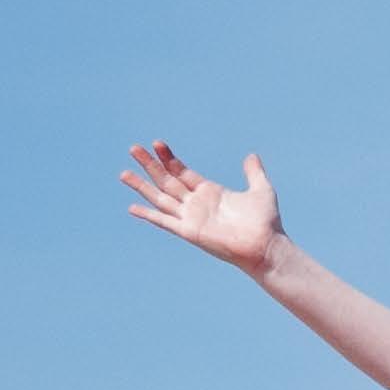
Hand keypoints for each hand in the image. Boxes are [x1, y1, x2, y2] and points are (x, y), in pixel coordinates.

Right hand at [123, 143, 286, 275]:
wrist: (267, 246)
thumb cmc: (266, 223)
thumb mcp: (261, 190)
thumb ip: (254, 172)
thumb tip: (252, 155)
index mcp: (209, 192)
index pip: (182, 172)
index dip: (169, 158)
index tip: (157, 143)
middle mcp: (197, 204)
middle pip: (166, 181)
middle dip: (150, 165)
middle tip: (133, 148)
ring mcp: (191, 217)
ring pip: (160, 198)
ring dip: (142, 186)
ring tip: (123, 173)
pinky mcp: (190, 231)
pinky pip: (165, 222)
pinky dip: (149, 215)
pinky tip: (132, 208)